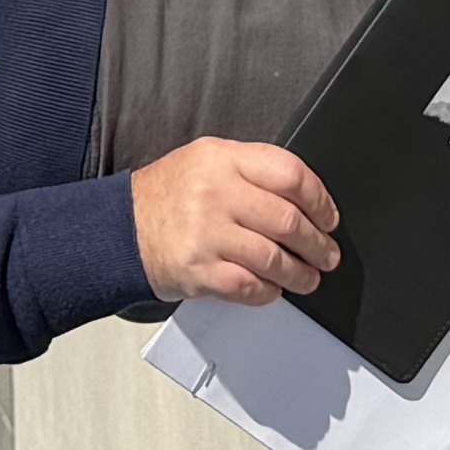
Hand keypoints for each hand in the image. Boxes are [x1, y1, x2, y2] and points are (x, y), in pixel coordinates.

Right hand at [131, 137, 339, 307]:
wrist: (121, 228)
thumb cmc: (168, 195)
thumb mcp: (207, 160)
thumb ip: (252, 170)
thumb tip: (307, 197)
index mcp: (222, 158)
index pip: (290, 174)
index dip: (320, 199)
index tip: (329, 217)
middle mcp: (215, 193)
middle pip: (288, 220)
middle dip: (317, 244)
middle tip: (327, 254)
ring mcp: (206, 234)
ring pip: (274, 259)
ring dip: (301, 274)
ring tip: (309, 277)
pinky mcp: (200, 271)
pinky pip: (250, 286)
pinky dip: (269, 291)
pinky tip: (273, 288)